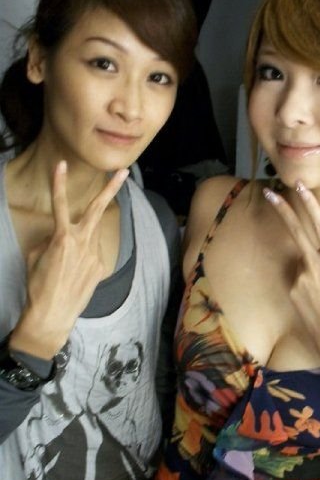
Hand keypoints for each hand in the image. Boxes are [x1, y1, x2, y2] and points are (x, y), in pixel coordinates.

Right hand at [10, 161, 128, 358]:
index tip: (61, 165)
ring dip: (84, 238)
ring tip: (68, 261)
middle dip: (111, 188)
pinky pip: (92, 253)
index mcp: (62, 237)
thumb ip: (51, 239)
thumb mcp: (36, 255)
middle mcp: (82, 242)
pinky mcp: (101, 266)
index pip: (59, 204)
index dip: (58, 183)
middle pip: (98, 208)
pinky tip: (73, 273)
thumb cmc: (39, 285)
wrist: (53, 314)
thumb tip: (59, 235)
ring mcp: (95, 254)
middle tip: (124, 171)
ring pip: (92, 235)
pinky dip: (83, 256)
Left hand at [263, 180, 319, 359]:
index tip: (300, 187)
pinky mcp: (292, 292)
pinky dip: (309, 285)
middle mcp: (314, 266)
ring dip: (313, 270)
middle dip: (281, 209)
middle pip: (295, 231)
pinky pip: (300, 280)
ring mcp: (300, 279)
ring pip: (304, 263)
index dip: (310, 204)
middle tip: (267, 192)